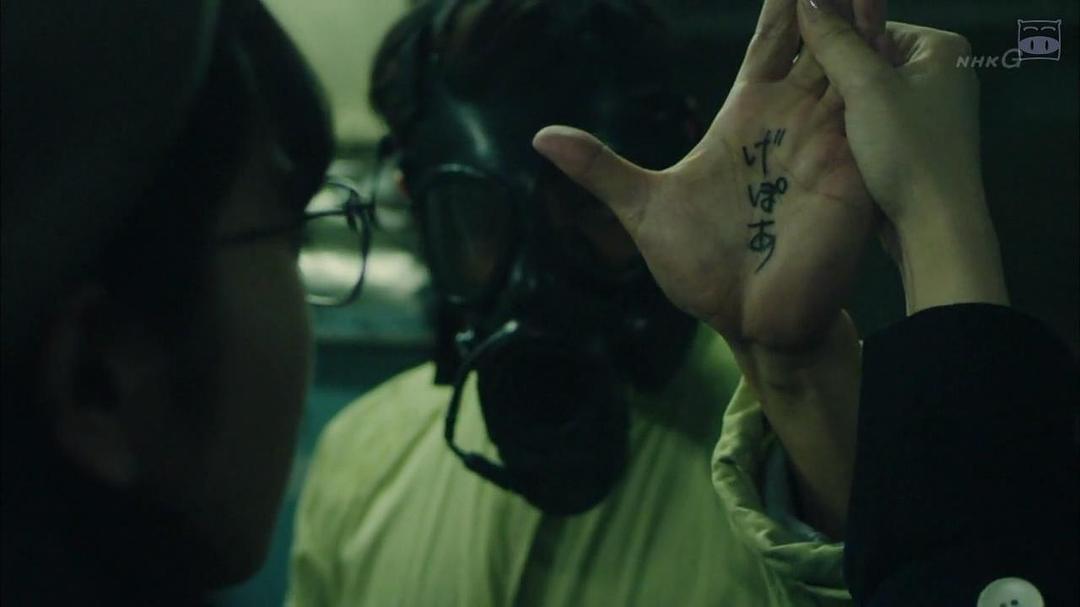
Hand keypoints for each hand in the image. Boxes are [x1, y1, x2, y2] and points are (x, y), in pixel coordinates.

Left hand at [533, 0, 877, 350]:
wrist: (745, 321)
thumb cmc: (698, 269)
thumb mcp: (643, 208)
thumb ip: (600, 168)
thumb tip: (540, 136)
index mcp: (746, 116)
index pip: (771, 41)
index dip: (783, 2)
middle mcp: (792, 120)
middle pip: (819, 37)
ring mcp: (828, 140)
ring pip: (852, 61)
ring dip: (857, 17)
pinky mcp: (852, 169)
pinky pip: (871, 109)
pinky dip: (877, 70)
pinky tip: (881, 31)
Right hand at [796, 1, 1008, 312]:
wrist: (934, 226)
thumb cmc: (908, 149)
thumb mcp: (866, 88)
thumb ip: (835, 42)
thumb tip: (807, 0)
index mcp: (940, 49)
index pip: (873, 26)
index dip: (835, 43)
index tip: (801, 64)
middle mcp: (941, 75)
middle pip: (869, 59)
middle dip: (836, 78)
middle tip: (804, 97)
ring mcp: (930, 113)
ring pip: (868, 95)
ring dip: (840, 108)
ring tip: (814, 125)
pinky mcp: (916, 145)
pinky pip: (874, 124)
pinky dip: (852, 132)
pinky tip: (833, 147)